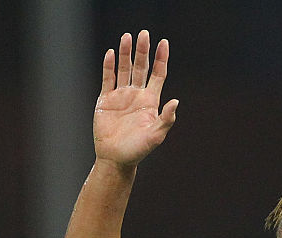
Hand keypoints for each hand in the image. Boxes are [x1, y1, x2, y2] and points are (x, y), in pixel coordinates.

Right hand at [93, 30, 178, 168]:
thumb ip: (166, 119)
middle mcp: (136, 95)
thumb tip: (176, 102)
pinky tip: (111, 53)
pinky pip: (108, 79)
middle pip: (141, 67)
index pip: (158, 74)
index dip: (161, 58)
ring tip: (126, 37)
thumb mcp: (156, 136)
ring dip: (125, 54)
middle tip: (143, 34)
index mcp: (150, 101)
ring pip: (124, 70)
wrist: (115, 159)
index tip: (163, 42)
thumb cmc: (138, 150)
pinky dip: (109, 67)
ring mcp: (120, 96)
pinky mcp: (105, 100)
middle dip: (142, 51)